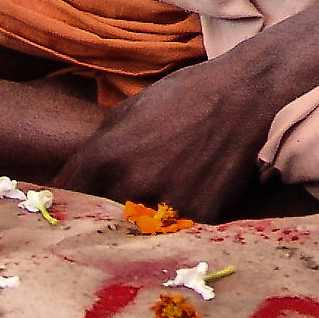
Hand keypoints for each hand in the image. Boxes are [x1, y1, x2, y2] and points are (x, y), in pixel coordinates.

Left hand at [54, 50, 275, 218]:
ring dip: (153, 210)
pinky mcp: (203, 215)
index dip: (74, 197)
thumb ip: (97, 146)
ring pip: (147, 223)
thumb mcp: (130, 109)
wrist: (247, 94)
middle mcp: (132, 187)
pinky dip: (188, 210)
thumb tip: (71, 176)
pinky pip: (184, 223)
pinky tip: (201, 183)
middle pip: (108, 214)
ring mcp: (168, 205)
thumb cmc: (187, 94)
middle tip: (140, 184)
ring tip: (176, 178)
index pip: (71, 197)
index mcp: (106, 158)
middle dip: (115, 204)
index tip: (80, 199)